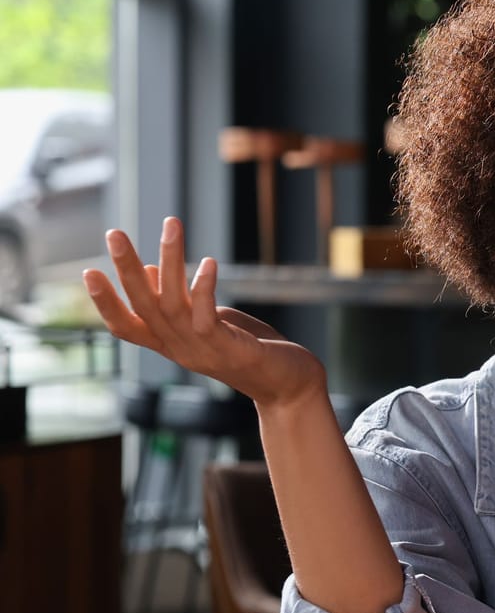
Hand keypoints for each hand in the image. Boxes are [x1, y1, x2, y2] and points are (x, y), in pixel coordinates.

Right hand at [83, 218, 324, 406]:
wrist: (289, 387)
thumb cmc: (249, 349)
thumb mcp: (208, 323)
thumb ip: (180, 302)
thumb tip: (151, 269)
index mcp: (170, 344)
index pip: (126, 326)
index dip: (105, 302)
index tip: (88, 271)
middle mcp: (179, 349)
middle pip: (143, 307)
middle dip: (126, 269)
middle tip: (113, 233)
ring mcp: (201, 351)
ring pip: (173, 303)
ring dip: (171, 260)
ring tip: (171, 225)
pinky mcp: (227, 348)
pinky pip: (207, 317)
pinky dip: (204, 288)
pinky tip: (208, 263)